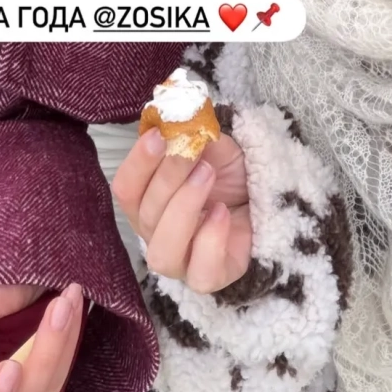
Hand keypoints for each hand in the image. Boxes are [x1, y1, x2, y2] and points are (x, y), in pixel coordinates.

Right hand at [113, 130, 252, 293]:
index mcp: (147, 202)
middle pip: (146, 214)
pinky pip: (201, 274)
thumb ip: (192, 132)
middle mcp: (157, 234)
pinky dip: (209, 241)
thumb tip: (177, 115)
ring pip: (163, 252)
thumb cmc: (231, 172)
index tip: (158, 135)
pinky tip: (222, 212)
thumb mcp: (213, 143)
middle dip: (168, 178)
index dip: (138, 163)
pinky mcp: (212, 276)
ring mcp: (182, 261)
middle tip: (193, 151)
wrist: (266, 195)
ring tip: (206, 176)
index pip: (125, 189)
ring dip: (182, 209)